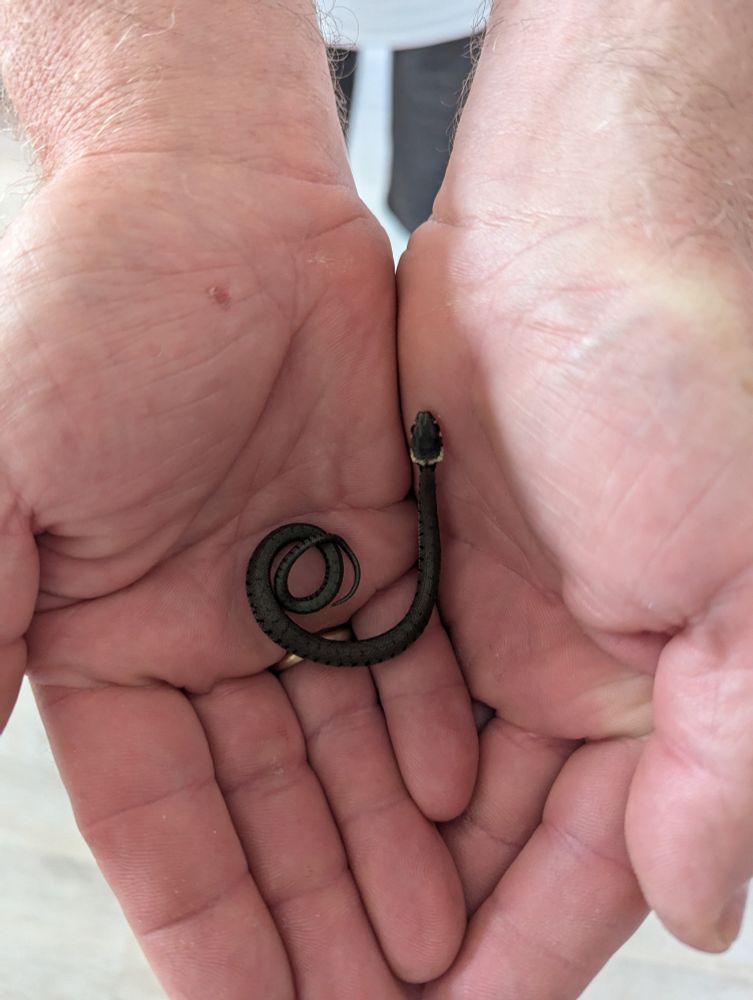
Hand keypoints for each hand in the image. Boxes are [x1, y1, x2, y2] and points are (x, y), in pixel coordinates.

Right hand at [0, 5, 476, 995]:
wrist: (203, 205)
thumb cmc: (85, 322)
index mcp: (106, 646)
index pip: (164, 828)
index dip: (206, 926)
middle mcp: (207, 634)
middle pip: (269, 811)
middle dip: (313, 912)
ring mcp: (296, 591)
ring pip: (347, 752)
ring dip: (384, 846)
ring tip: (432, 944)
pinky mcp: (375, 539)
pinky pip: (408, 661)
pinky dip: (430, 732)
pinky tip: (457, 805)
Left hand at [398, 3, 752, 995]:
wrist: (581, 232)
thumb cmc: (684, 372)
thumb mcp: (740, 577)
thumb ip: (730, 755)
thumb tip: (690, 906)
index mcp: (666, 694)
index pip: (591, 869)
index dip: (521, 957)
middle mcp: (580, 669)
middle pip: (498, 845)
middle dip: (437, 930)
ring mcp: (495, 618)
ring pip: (429, 780)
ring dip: (379, 860)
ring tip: (311, 943)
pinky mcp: (424, 562)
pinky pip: (378, 689)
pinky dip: (349, 758)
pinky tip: (308, 817)